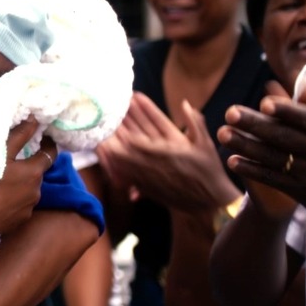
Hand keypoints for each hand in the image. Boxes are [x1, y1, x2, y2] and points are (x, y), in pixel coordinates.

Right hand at [0, 119, 56, 236]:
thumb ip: (20, 135)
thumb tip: (35, 119)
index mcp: (33, 173)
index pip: (50, 154)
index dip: (47, 144)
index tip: (43, 137)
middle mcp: (36, 192)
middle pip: (36, 173)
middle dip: (28, 165)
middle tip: (12, 159)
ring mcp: (27, 210)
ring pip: (28, 190)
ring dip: (21, 183)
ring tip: (2, 180)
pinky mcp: (18, 222)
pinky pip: (20, 206)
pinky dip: (14, 199)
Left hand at [97, 92, 238, 210]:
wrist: (206, 202)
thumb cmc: (207, 171)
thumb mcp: (205, 144)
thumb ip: (195, 122)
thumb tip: (185, 103)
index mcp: (170, 149)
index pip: (145, 132)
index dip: (134, 119)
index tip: (126, 105)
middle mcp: (156, 162)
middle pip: (127, 145)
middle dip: (116, 131)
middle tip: (104, 118)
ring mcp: (149, 175)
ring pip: (122, 160)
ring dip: (110, 147)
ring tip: (98, 134)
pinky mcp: (144, 186)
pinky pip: (124, 175)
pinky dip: (112, 165)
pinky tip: (104, 155)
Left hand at [220, 80, 305, 232]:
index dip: (287, 112)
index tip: (265, 103)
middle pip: (283, 137)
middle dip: (255, 125)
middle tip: (229, 112)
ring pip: (273, 158)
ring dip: (245, 146)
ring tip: (222, 133)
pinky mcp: (300, 190)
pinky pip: (273, 178)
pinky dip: (252, 170)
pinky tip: (232, 161)